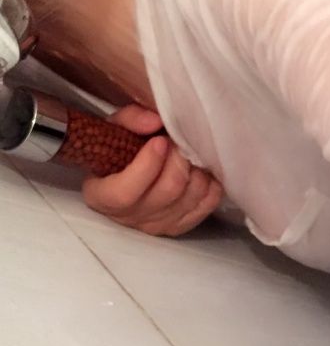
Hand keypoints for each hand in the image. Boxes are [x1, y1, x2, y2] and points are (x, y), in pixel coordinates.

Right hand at [82, 105, 223, 235]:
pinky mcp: (179, 226)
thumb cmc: (117, 150)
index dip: (147, 165)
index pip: (125, 192)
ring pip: (190, 197)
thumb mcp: (114, 128)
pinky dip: (210, 185)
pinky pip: (206, 206)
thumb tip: (155, 122)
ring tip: (188, 153)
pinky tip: (201, 170)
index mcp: (102, 196)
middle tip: (178, 141)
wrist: (126, 172)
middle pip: (168, 191)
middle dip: (178, 160)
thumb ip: (130, 119)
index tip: (159, 141)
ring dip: (196, 170)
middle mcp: (130, 217)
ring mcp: (157, 225)